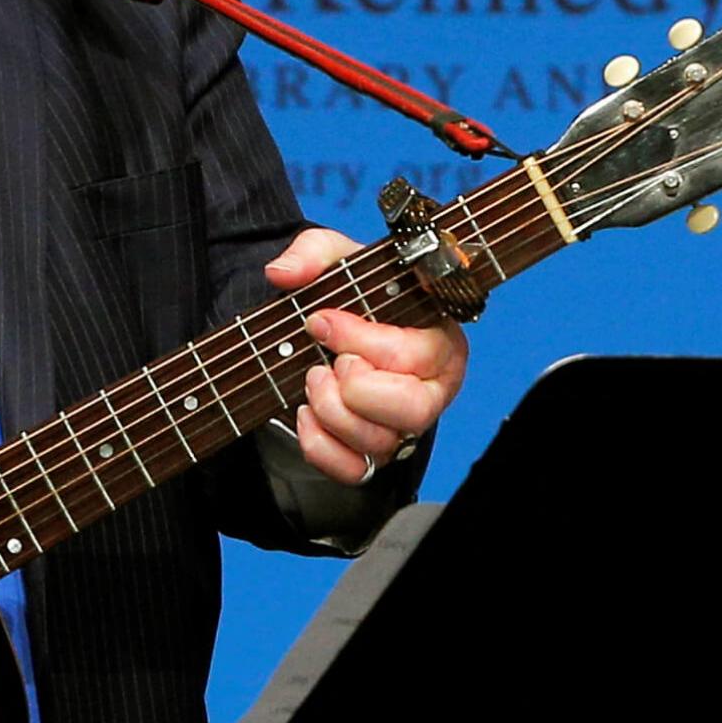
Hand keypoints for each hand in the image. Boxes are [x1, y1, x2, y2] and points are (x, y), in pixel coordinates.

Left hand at [263, 224, 468, 487]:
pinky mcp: (373, 453)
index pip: (414, 353)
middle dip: (355, 387)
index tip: (320, 321)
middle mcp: (431, 388)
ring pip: (380, 441)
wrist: (328, 328)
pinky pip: (353, 470)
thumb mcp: (336, 261)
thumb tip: (282, 274)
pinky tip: (305, 414)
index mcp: (438, 339)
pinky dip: (320, 446)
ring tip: (313, 379)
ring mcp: (403, 426)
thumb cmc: (350, 297)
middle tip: (327, 362)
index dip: (359, 340)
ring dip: (332, 411)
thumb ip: (312, 253)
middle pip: (412, 408)